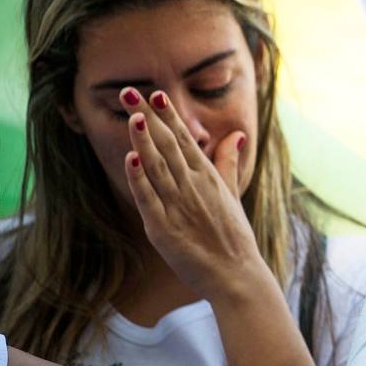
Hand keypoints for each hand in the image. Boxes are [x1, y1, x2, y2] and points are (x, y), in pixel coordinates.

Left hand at [119, 87, 267, 301]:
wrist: (236, 273)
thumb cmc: (233, 236)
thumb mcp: (232, 193)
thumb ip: (229, 162)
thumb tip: (236, 134)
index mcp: (208, 177)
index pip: (185, 140)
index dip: (169, 116)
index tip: (156, 93)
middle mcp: (193, 186)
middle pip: (166, 146)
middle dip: (148, 117)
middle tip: (129, 92)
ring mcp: (178, 206)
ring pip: (157, 166)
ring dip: (143, 140)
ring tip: (132, 115)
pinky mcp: (164, 228)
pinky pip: (149, 198)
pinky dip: (139, 178)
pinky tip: (131, 158)